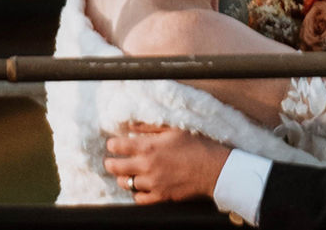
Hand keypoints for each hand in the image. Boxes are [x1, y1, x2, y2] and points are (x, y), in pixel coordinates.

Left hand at [101, 122, 228, 203]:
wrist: (215, 169)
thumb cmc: (197, 145)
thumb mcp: (174, 129)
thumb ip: (150, 127)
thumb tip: (130, 125)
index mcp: (148, 146)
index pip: (117, 146)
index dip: (113, 145)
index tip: (113, 145)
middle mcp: (147, 165)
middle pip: (115, 167)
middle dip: (111, 163)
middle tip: (111, 162)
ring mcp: (153, 183)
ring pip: (126, 183)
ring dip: (123, 178)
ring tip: (127, 174)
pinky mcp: (161, 196)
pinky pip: (139, 199)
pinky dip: (137, 193)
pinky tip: (140, 188)